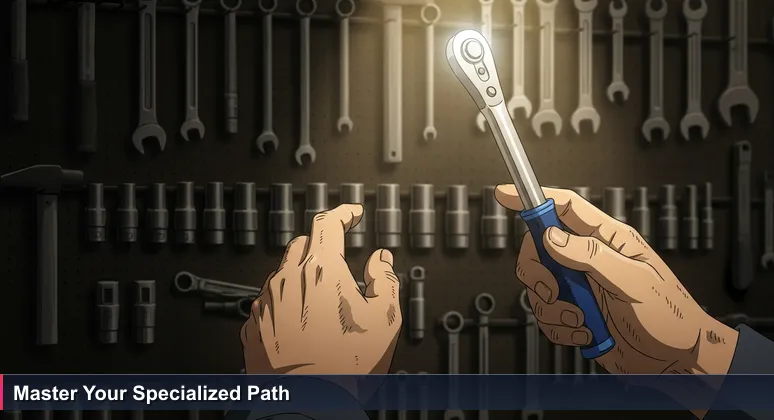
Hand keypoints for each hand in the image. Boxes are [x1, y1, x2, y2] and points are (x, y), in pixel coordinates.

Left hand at [241, 204, 401, 377]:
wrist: (307, 405)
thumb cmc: (345, 368)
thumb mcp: (385, 321)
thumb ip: (385, 281)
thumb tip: (381, 262)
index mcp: (320, 272)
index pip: (328, 222)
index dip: (343, 212)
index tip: (352, 213)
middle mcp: (287, 281)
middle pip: (302, 243)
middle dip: (322, 244)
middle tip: (339, 260)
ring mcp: (266, 304)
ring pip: (282, 272)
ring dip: (301, 275)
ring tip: (322, 303)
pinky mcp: (253, 326)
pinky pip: (268, 302)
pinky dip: (284, 302)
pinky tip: (301, 323)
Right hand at [495, 185, 737, 375]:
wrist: (676, 360)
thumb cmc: (670, 317)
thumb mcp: (634, 282)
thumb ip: (592, 256)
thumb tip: (553, 237)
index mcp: (608, 240)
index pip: (564, 208)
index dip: (533, 199)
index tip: (505, 194)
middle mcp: (589, 261)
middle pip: (539, 249)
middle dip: (539, 274)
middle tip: (556, 290)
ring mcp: (580, 288)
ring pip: (538, 287)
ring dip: (554, 310)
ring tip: (582, 319)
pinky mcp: (575, 314)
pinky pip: (546, 316)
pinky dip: (560, 329)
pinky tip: (586, 332)